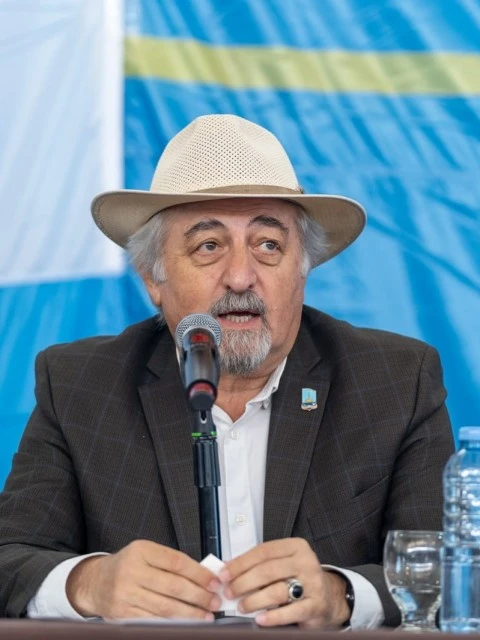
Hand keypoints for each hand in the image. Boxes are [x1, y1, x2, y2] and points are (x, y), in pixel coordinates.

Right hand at [66, 540, 221, 619]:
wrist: (95, 582)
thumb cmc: (127, 565)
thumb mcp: (146, 553)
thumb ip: (171, 562)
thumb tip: (203, 575)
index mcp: (141, 551)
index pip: (176, 562)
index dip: (199, 573)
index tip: (214, 581)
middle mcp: (132, 571)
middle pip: (173, 586)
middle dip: (198, 596)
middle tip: (215, 601)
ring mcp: (126, 594)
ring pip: (165, 607)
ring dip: (190, 613)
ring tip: (205, 615)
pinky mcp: (122, 614)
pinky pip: (153, 620)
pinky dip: (172, 623)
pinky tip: (186, 624)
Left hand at [220, 538, 350, 627]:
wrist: (329, 597)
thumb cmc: (299, 578)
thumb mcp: (282, 565)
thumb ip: (258, 564)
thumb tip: (227, 568)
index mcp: (295, 546)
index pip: (263, 551)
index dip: (240, 563)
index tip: (224, 574)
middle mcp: (306, 561)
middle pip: (267, 570)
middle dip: (243, 582)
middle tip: (229, 592)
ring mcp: (312, 583)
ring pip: (276, 590)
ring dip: (254, 600)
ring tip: (242, 607)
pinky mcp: (316, 605)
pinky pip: (290, 611)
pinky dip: (272, 617)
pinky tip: (260, 619)